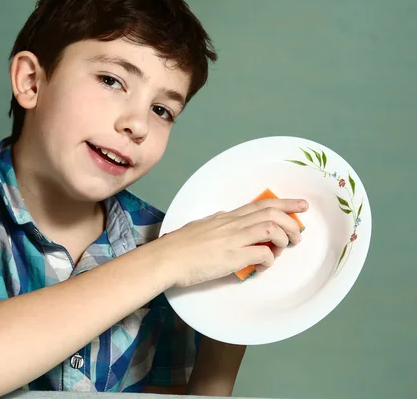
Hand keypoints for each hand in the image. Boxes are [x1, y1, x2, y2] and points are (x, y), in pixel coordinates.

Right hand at [160, 198, 307, 287]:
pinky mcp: (233, 255)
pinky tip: (264, 265)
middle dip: (292, 217)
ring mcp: (233, 238)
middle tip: (301, 229)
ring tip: (286, 247)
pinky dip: (270, 259)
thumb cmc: (178, 247)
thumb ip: (218, 229)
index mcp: (225, 217)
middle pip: (270, 211)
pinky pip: (263, 253)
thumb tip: (229, 233)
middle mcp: (232, 223)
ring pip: (271, 226)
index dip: (283, 203)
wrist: (167, 258)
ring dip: (285, 236)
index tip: (299, 205)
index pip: (259, 205)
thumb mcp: (200, 230)